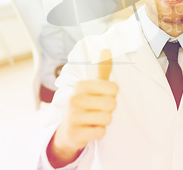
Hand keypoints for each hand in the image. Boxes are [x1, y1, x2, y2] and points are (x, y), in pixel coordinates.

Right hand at [48, 50, 117, 166]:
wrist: (68, 130)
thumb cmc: (86, 104)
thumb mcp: (93, 86)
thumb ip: (102, 69)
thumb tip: (107, 48)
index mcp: (81, 85)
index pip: (114, 88)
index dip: (112, 95)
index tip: (102, 97)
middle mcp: (74, 99)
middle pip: (112, 103)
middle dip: (109, 109)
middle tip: (99, 110)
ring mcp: (73, 117)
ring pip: (107, 118)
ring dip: (104, 121)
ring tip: (94, 119)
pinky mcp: (75, 133)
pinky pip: (100, 132)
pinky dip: (99, 133)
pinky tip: (90, 129)